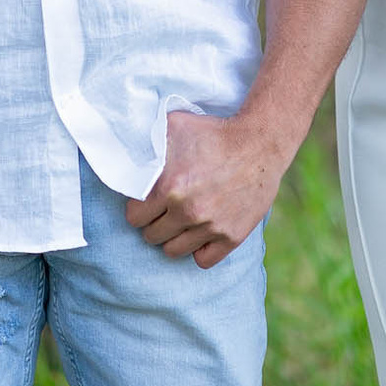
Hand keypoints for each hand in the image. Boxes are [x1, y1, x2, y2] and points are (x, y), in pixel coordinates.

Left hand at [125, 111, 290, 267]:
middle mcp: (187, 210)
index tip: (148, 202)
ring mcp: (210, 226)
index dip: (139, 209)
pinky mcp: (231, 236)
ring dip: (174, 237)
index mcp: (168, 186)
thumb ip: (147, 140)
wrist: (260, 143)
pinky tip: (201, 232)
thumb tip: (125, 147)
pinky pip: (203, 260)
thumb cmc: (214, 131)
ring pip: (173, 251)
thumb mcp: (175, 125)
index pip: (134, 217)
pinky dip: (199, 249)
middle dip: (154, 223)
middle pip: (152, 236)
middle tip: (165, 210)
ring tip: (181, 221)